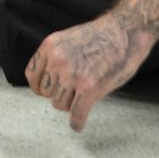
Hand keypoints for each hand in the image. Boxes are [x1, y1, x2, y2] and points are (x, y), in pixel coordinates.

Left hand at [25, 13, 153, 131]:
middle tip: (73, 91)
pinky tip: (78, 125)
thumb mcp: (68, 38)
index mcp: (50, 46)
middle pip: (47, 93)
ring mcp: (73, 75)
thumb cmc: (101, 35)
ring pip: (60, 105)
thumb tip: (49, 80)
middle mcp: (58, 60)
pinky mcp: (89, 89)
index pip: (32, 76)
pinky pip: (76, 114)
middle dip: (59, 94)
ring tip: (82, 98)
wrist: (126, 31)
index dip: (39, 86)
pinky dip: (77, 123)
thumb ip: (56, 56)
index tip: (46, 91)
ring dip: (70, 105)